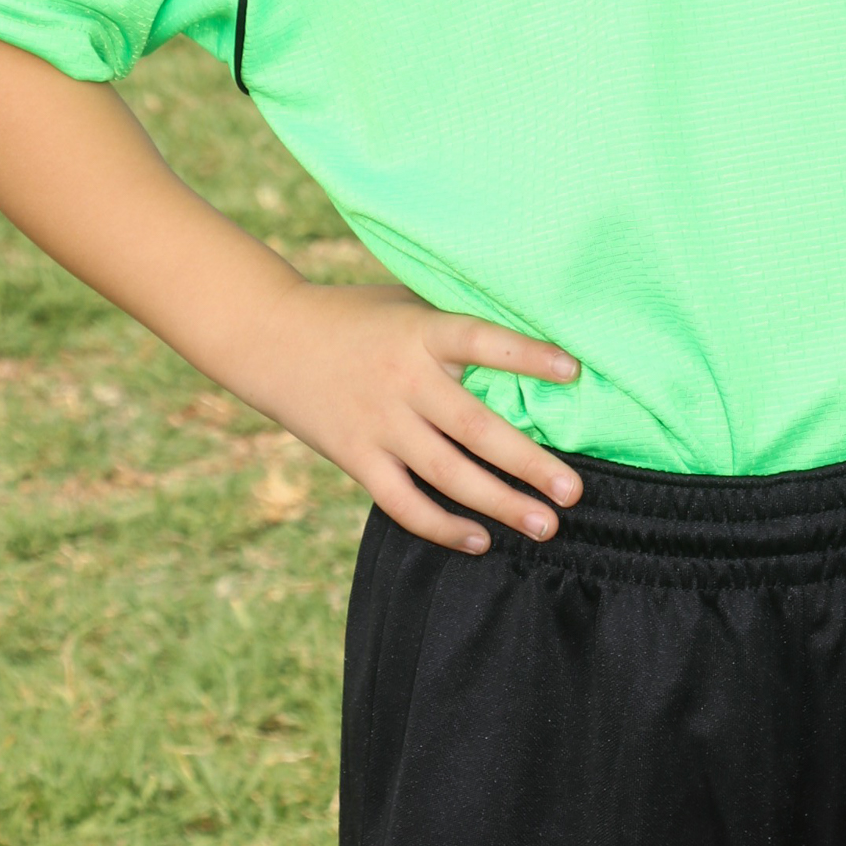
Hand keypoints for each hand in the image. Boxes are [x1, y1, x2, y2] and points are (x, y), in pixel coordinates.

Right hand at [255, 278, 582, 552]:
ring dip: (498, 503)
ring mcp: (379, 423)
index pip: (483, 341)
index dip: (528, 356)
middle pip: (475, 427)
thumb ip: (453, 329)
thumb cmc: (355, 316)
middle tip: (574, 491)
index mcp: (422, 332)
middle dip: (529, 463)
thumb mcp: (407, 304)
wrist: (270, 336)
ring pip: (447, 474)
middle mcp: (404, 380)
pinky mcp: (356, 457)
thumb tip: (528, 346)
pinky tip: (479, 540)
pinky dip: (441, 526)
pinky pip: (403, 503)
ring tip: (545, 525)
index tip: (574, 371)